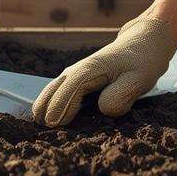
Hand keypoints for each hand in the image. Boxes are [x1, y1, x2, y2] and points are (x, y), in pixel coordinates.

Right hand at [31, 17, 175, 126]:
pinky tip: (45, 117)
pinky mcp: (77, 80)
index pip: (70, 89)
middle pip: (54, 89)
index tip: (52, 124)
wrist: (142, 44)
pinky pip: (58, 92)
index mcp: (91, 69)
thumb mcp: (139, 80)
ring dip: (44, 106)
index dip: (60, 106)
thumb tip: (102, 109)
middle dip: (44, 108)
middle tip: (36, 130)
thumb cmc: (142, 62)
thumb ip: (120, 95)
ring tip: (34, 125)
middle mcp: (77, 70)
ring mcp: (75, 74)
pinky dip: (50, 103)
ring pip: (52, 90)